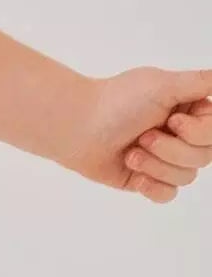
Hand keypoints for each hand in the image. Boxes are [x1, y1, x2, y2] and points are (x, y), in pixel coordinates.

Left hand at [61, 66, 211, 201]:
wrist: (77, 127)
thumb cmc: (117, 102)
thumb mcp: (163, 84)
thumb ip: (201, 82)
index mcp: (189, 109)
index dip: (198, 132)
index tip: (172, 120)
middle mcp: (181, 133)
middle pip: (204, 156)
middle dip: (172, 149)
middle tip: (143, 136)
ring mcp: (164, 157)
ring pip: (186, 176)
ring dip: (156, 165)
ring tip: (131, 152)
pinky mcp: (147, 178)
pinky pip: (168, 194)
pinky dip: (152, 186)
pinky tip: (135, 174)